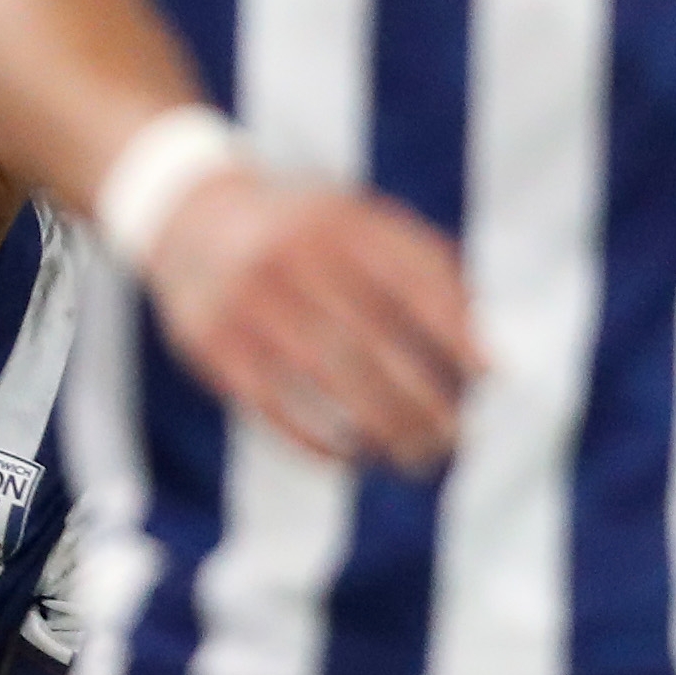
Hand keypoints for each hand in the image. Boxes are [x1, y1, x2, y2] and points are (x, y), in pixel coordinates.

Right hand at [144, 166, 481, 469]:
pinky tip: (350, 459)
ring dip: (380, 426)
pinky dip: (315, 439)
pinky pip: (271, 403)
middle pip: (373, 341)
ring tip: (415, 459)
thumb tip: (485, 348)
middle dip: (422, 399)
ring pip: (327, 377)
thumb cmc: (303, 232)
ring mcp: (247, 300)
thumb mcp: (359, 221)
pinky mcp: (210, 341)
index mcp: (339, 221)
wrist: (186, 215)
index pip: (411, 282)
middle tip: (455, 440)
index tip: (489, 378)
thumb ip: (423, 266)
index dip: (455, 332)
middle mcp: (291, 256)